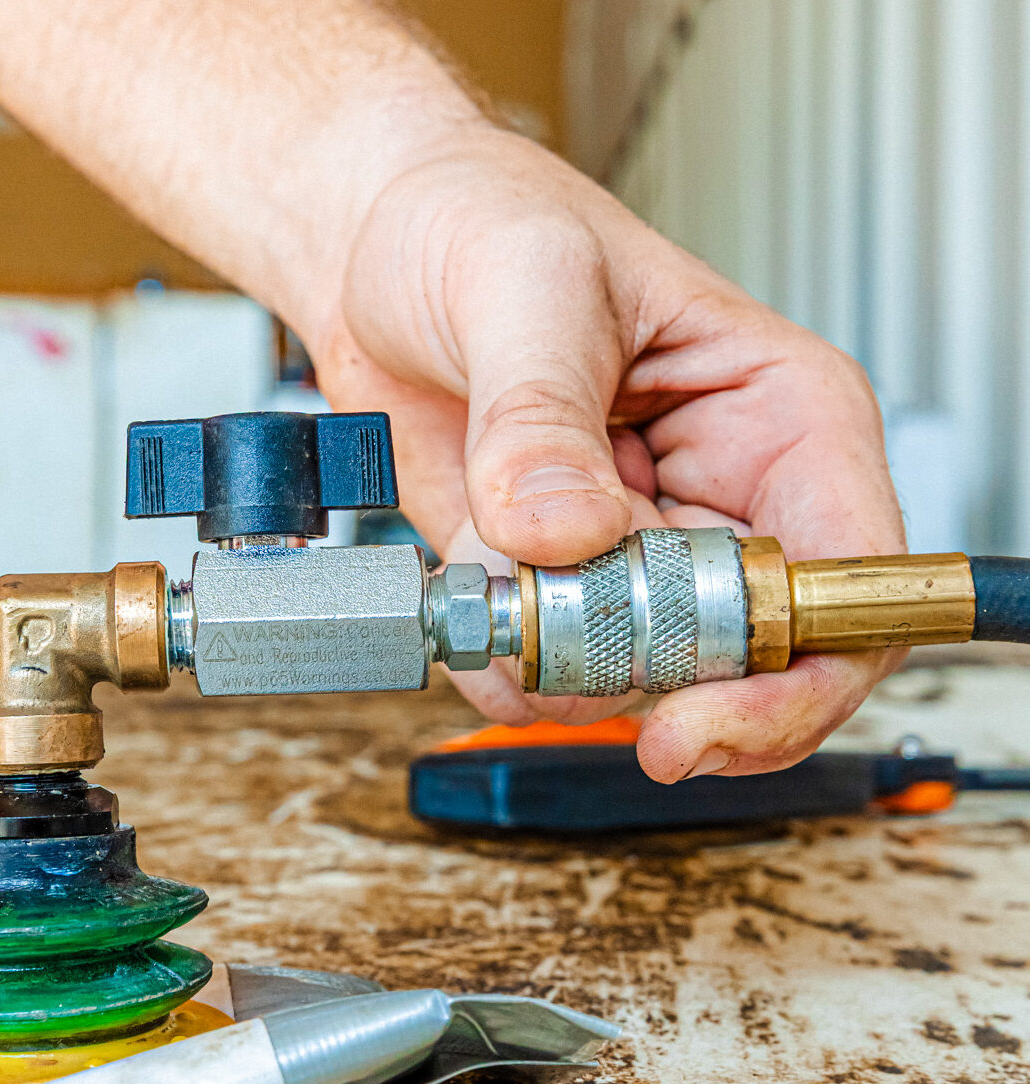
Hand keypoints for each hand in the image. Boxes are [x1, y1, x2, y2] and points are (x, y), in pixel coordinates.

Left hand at [311, 125, 905, 781]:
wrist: (381, 244)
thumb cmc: (484, 220)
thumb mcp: (527, 287)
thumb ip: (544, 414)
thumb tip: (568, 530)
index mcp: (777, 415)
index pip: (849, 582)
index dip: (796, 676)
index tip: (697, 716)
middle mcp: (721, 495)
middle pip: (750, 657)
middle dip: (655, 681)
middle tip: (562, 656)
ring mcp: (636, 548)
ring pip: (645, 676)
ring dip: (564, 670)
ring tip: (496, 597)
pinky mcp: (554, 576)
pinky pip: (550, 669)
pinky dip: (505, 669)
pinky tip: (470, 612)